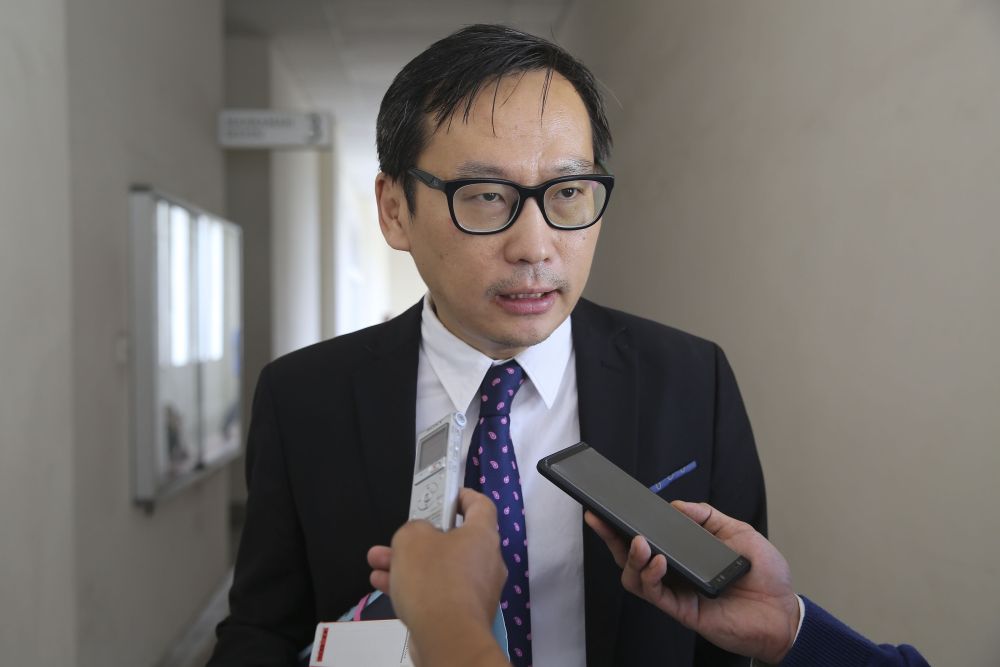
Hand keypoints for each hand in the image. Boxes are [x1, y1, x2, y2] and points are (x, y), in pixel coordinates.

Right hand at [367, 488, 508, 666]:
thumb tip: (419, 537)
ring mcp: (477, 590)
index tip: (445, 495)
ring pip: (440, 568)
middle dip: (417, 539)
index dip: (463, 496)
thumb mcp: (412, 539)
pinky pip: (438, 592)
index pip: (481, 505)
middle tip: (395, 539)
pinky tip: (384, 585)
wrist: (447, 638)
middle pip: (452, 540)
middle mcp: (486, 561)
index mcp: (482, 535)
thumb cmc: (434, 579)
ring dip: (408, 564)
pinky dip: (415, 587)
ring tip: (378, 563)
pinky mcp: (464, 615)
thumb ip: (413, 529)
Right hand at [585, 501, 799, 663]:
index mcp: (683, 552)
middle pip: (630, 556)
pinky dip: (651, 576)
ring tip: (640, 542)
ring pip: (634, 577)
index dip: (625, 523)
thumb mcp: (737, 532)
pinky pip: (655, 594)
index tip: (609, 507)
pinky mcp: (681, 610)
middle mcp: (674, 572)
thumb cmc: (764, 575)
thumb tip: (675, 505)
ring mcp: (675, 591)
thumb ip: (706, 516)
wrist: (783, 612)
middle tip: (601, 518)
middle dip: (611, 537)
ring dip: (631, 557)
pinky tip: (659, 562)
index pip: (647, 536)